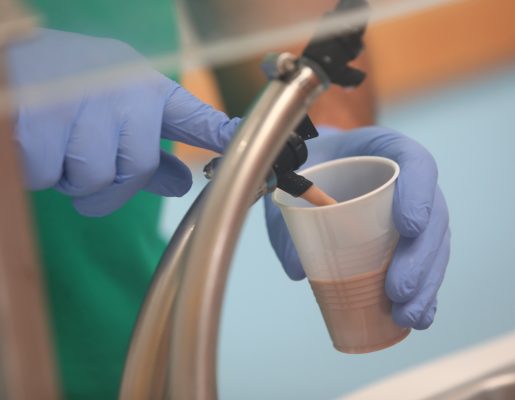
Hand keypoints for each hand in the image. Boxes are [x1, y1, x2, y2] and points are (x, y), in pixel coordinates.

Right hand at [7, 29, 239, 215]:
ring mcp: (79, 101)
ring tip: (54, 146)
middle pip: (137, 169)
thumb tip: (181, 183)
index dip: (220, 135)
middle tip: (83, 167)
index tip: (239, 144)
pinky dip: (37, 173)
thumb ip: (146, 148)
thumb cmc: (61, 88)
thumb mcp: (111, 110)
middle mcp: (119, 88)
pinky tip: (29, 143)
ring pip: (93, 180)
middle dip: (109, 186)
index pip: (194, 116)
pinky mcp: (37, 120)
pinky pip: (48, 177)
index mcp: (143, 86)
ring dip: (70, 179)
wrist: (3, 58)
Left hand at [265, 126, 449, 328]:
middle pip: (433, 214)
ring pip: (435, 244)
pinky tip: (418, 316)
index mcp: (383, 151)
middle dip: (420, 257)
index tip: (409, 227)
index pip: (415, 162)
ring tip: (407, 314)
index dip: (419, 192)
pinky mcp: (408, 238)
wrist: (314, 168)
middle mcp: (406, 180)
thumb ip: (289, 219)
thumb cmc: (307, 170)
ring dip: (425, 283)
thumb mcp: (291, 185)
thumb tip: (299, 269)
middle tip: (397, 289)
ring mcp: (412, 209)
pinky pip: (426, 263)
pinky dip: (425, 291)